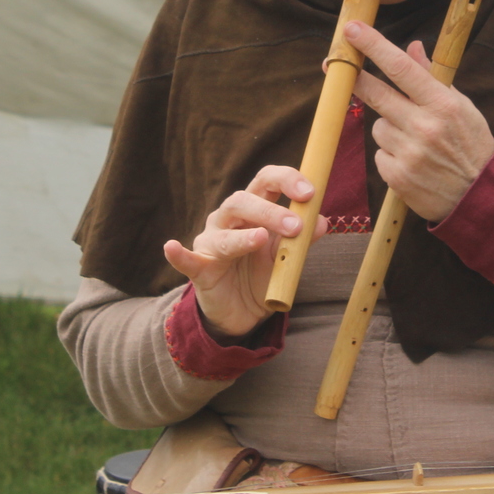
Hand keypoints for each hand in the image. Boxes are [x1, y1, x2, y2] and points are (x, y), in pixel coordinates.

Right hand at [163, 165, 312, 339]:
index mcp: (253, 210)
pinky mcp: (199, 270)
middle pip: (242, 201)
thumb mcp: (285, 258)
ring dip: (244, 236)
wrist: (241, 312)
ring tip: (261, 239)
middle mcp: (228, 220)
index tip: (311, 192)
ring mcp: (211, 243)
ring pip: (223, 231)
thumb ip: (302, 240)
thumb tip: (323, 221)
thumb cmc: (261, 274)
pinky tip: (171, 247)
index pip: (266, 182)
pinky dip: (178, 254)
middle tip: (295, 226)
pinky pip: (186, 260)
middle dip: (270, 211)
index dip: (286, 180)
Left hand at [343, 19, 493, 222]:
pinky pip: (379, 154)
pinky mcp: (397, 176)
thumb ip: (433, 77)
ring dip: (389, 128)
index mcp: (443, 104)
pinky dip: (391, 155)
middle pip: (375, 93)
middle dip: (354, 77)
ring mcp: (409, 153)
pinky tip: (413, 162)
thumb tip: (412, 47)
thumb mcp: (461, 106)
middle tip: (334, 63)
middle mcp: (424, 127)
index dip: (374, 46)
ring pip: (378, 126)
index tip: (353, 29)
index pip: (401, 68)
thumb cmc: (471, 145)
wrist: (479, 197)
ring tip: (415, 142)